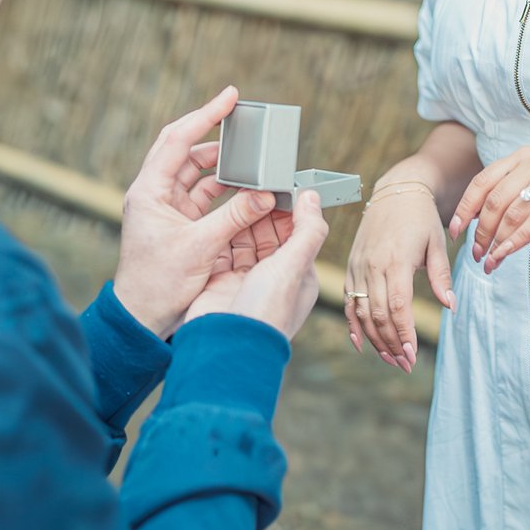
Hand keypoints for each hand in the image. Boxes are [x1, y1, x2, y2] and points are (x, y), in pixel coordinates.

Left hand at [114, 86, 285, 338]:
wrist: (141, 318)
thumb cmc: (158, 284)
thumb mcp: (201, 248)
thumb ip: (234, 217)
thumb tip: (266, 193)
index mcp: (149, 191)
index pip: (177, 140)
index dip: (205, 115)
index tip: (229, 96)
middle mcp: (154, 193)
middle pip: (184, 148)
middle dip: (213, 131)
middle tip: (240, 114)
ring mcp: (165, 207)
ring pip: (196, 172)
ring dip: (223, 164)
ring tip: (250, 155)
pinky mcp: (176, 222)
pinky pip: (203, 195)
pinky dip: (224, 188)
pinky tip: (245, 186)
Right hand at [186, 189, 329, 339]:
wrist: (225, 345)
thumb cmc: (265, 314)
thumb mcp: (293, 267)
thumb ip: (307, 231)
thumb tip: (313, 196)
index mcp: (297, 275)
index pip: (296, 232)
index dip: (288, 208)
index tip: (277, 185)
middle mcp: (272, 277)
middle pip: (267, 233)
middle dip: (261, 211)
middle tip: (252, 186)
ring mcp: (245, 279)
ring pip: (243, 239)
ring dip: (240, 220)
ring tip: (234, 196)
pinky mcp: (220, 281)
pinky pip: (221, 250)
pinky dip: (220, 235)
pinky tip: (217, 218)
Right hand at [344, 181, 453, 373]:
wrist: (395, 190)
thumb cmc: (420, 216)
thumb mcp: (436, 242)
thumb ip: (440, 275)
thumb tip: (450, 306)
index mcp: (395, 260)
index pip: (396, 305)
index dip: (403, 333)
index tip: (412, 354)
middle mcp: (372, 265)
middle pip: (377, 314)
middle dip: (391, 343)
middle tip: (405, 364)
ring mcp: (358, 266)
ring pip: (361, 312)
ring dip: (375, 339)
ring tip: (391, 359)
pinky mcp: (351, 266)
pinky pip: (348, 301)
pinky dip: (353, 324)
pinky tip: (362, 344)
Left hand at [448, 147, 529, 273]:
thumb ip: (507, 198)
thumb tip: (471, 220)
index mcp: (523, 157)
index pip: (483, 181)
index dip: (465, 208)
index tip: (454, 231)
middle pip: (495, 199)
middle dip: (481, 230)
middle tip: (475, 254)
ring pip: (513, 213)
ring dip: (496, 241)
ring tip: (489, 261)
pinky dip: (515, 242)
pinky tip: (505, 255)